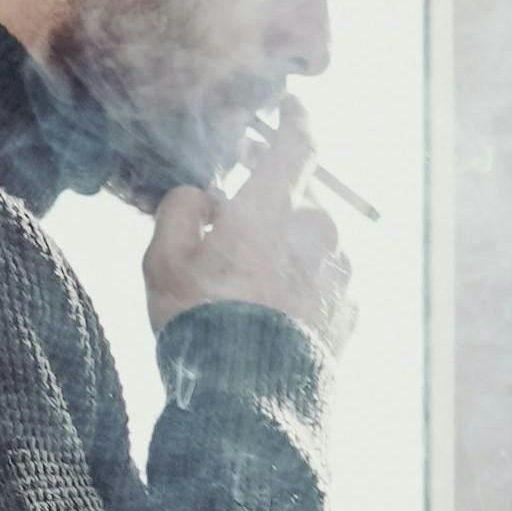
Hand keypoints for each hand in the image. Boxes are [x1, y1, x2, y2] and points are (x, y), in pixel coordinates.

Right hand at [143, 100, 352, 351]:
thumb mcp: (162, 262)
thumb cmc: (200, 324)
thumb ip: (179, 212)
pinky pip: (324, 284)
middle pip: (298, 198)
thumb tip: (202, 198)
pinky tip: (273, 317)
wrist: (248, 402)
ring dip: (287, 252)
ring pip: (312, 243)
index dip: (295, 119)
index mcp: (275, 207)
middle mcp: (317, 232)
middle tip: (233, 236)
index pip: (298, 142)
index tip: (290, 108)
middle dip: (269, 207)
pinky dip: (303, 289)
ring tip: (249, 293)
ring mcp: (339, 274)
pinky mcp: (349, 312)